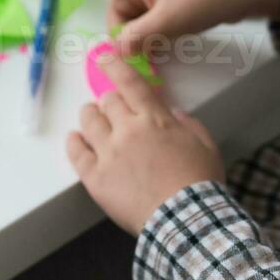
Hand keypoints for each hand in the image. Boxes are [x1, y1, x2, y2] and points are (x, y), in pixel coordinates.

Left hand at [66, 55, 224, 234]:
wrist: (186, 222)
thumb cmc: (200, 184)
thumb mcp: (206, 146)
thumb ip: (189, 125)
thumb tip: (173, 113)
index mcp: (155, 118)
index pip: (129, 81)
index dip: (114, 65)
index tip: (104, 57)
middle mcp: (127, 129)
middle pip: (107, 100)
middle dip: (109, 101)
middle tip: (112, 110)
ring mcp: (108, 153)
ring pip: (88, 120)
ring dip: (90, 116)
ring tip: (92, 119)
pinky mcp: (95, 178)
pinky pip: (76, 152)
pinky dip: (74, 142)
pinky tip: (75, 140)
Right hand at [88, 0, 279, 54]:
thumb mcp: (167, 21)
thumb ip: (137, 38)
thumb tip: (116, 50)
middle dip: (124, 27)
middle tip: (138, 53)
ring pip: (138, 13)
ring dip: (142, 35)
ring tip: (156, 55)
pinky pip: (156, 16)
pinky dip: (156, 33)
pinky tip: (166, 48)